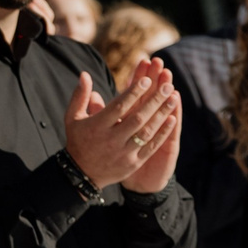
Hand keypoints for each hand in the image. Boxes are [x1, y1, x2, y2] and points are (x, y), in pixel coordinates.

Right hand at [62, 60, 180, 190]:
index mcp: (97, 126)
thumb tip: (84, 74)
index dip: (133, 92)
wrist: (81, 174)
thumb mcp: (73, 117)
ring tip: (173, 98)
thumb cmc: (78, 140)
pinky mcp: (133, 163)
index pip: (119, 106)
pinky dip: (162, 133)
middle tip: (167, 86)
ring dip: (162, 114)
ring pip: (146, 131)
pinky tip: (172, 119)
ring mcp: (124, 152)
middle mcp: (111, 139)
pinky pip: (151, 146)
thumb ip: (80, 95)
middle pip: (137, 117)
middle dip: (154, 101)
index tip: (147, 79)